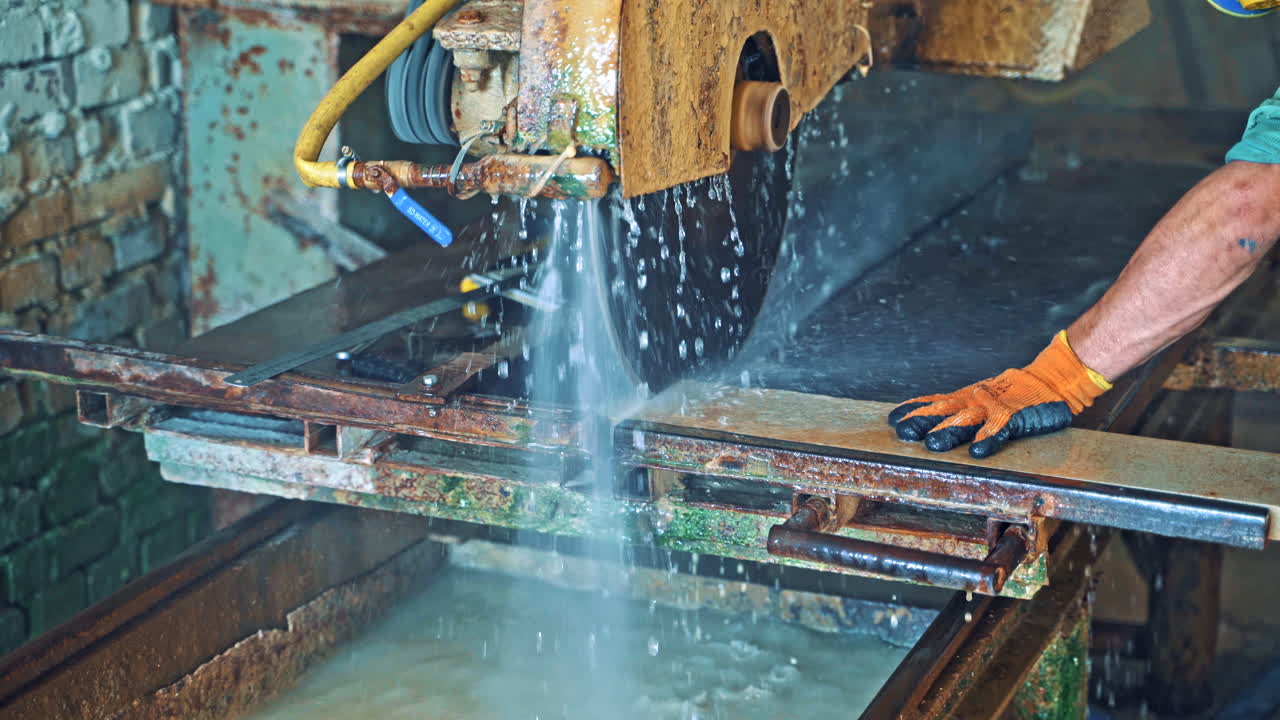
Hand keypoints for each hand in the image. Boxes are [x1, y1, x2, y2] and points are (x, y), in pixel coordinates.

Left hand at [887, 331, 1110, 457]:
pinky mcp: (1015, 418)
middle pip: (943, 412)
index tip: (891, 419)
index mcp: (966, 398)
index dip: (913, 410)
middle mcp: (975, 402)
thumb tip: (930, 424)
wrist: (1050, 380)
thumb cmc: (1013, 393)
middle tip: (903, 433)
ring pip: (967, 422)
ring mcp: (994, 410)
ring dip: (949, 432)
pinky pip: (1000, 431)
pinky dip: (988, 441)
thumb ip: (959, 409)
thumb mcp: (981, 398)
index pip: (934, 403)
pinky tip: (977, 452)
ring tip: (933, 444)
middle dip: (922, 422)